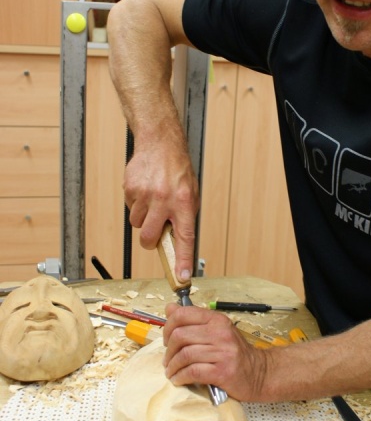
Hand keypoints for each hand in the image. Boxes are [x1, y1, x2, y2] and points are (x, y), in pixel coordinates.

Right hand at [124, 138, 198, 280]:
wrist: (160, 143)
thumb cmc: (177, 169)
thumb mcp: (191, 193)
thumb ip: (184, 217)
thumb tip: (176, 243)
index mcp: (184, 202)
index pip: (184, 237)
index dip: (182, 260)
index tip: (182, 277)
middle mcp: (164, 199)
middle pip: (149, 239)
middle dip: (150, 241)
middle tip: (155, 231)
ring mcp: (145, 195)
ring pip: (137, 224)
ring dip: (144, 218)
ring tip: (153, 201)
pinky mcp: (130, 189)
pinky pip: (130, 209)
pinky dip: (137, 205)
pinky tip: (145, 191)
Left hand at [162, 303, 268, 400]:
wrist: (259, 373)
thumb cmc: (235, 352)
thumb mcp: (216, 330)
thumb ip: (193, 320)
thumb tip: (170, 308)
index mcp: (217, 320)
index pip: (183, 314)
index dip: (168, 327)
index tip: (166, 340)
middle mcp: (220, 333)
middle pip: (180, 336)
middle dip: (168, 351)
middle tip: (168, 360)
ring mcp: (223, 352)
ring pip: (185, 355)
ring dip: (172, 366)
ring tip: (171, 372)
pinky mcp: (223, 372)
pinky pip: (193, 372)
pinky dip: (181, 377)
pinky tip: (179, 379)